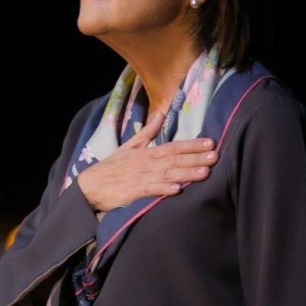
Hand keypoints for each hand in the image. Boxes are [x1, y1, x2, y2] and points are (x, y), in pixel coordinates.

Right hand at [76, 111, 217, 213]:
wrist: (90, 185)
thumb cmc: (112, 167)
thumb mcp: (128, 146)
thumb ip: (147, 132)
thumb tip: (161, 114)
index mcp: (146, 152)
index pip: (173, 146)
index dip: (191, 145)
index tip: (210, 142)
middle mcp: (146, 163)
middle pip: (174, 159)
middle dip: (195, 157)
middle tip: (215, 156)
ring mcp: (140, 177)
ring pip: (167, 174)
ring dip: (186, 173)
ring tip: (205, 173)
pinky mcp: (133, 191)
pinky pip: (150, 189)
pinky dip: (163, 188)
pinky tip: (177, 190)